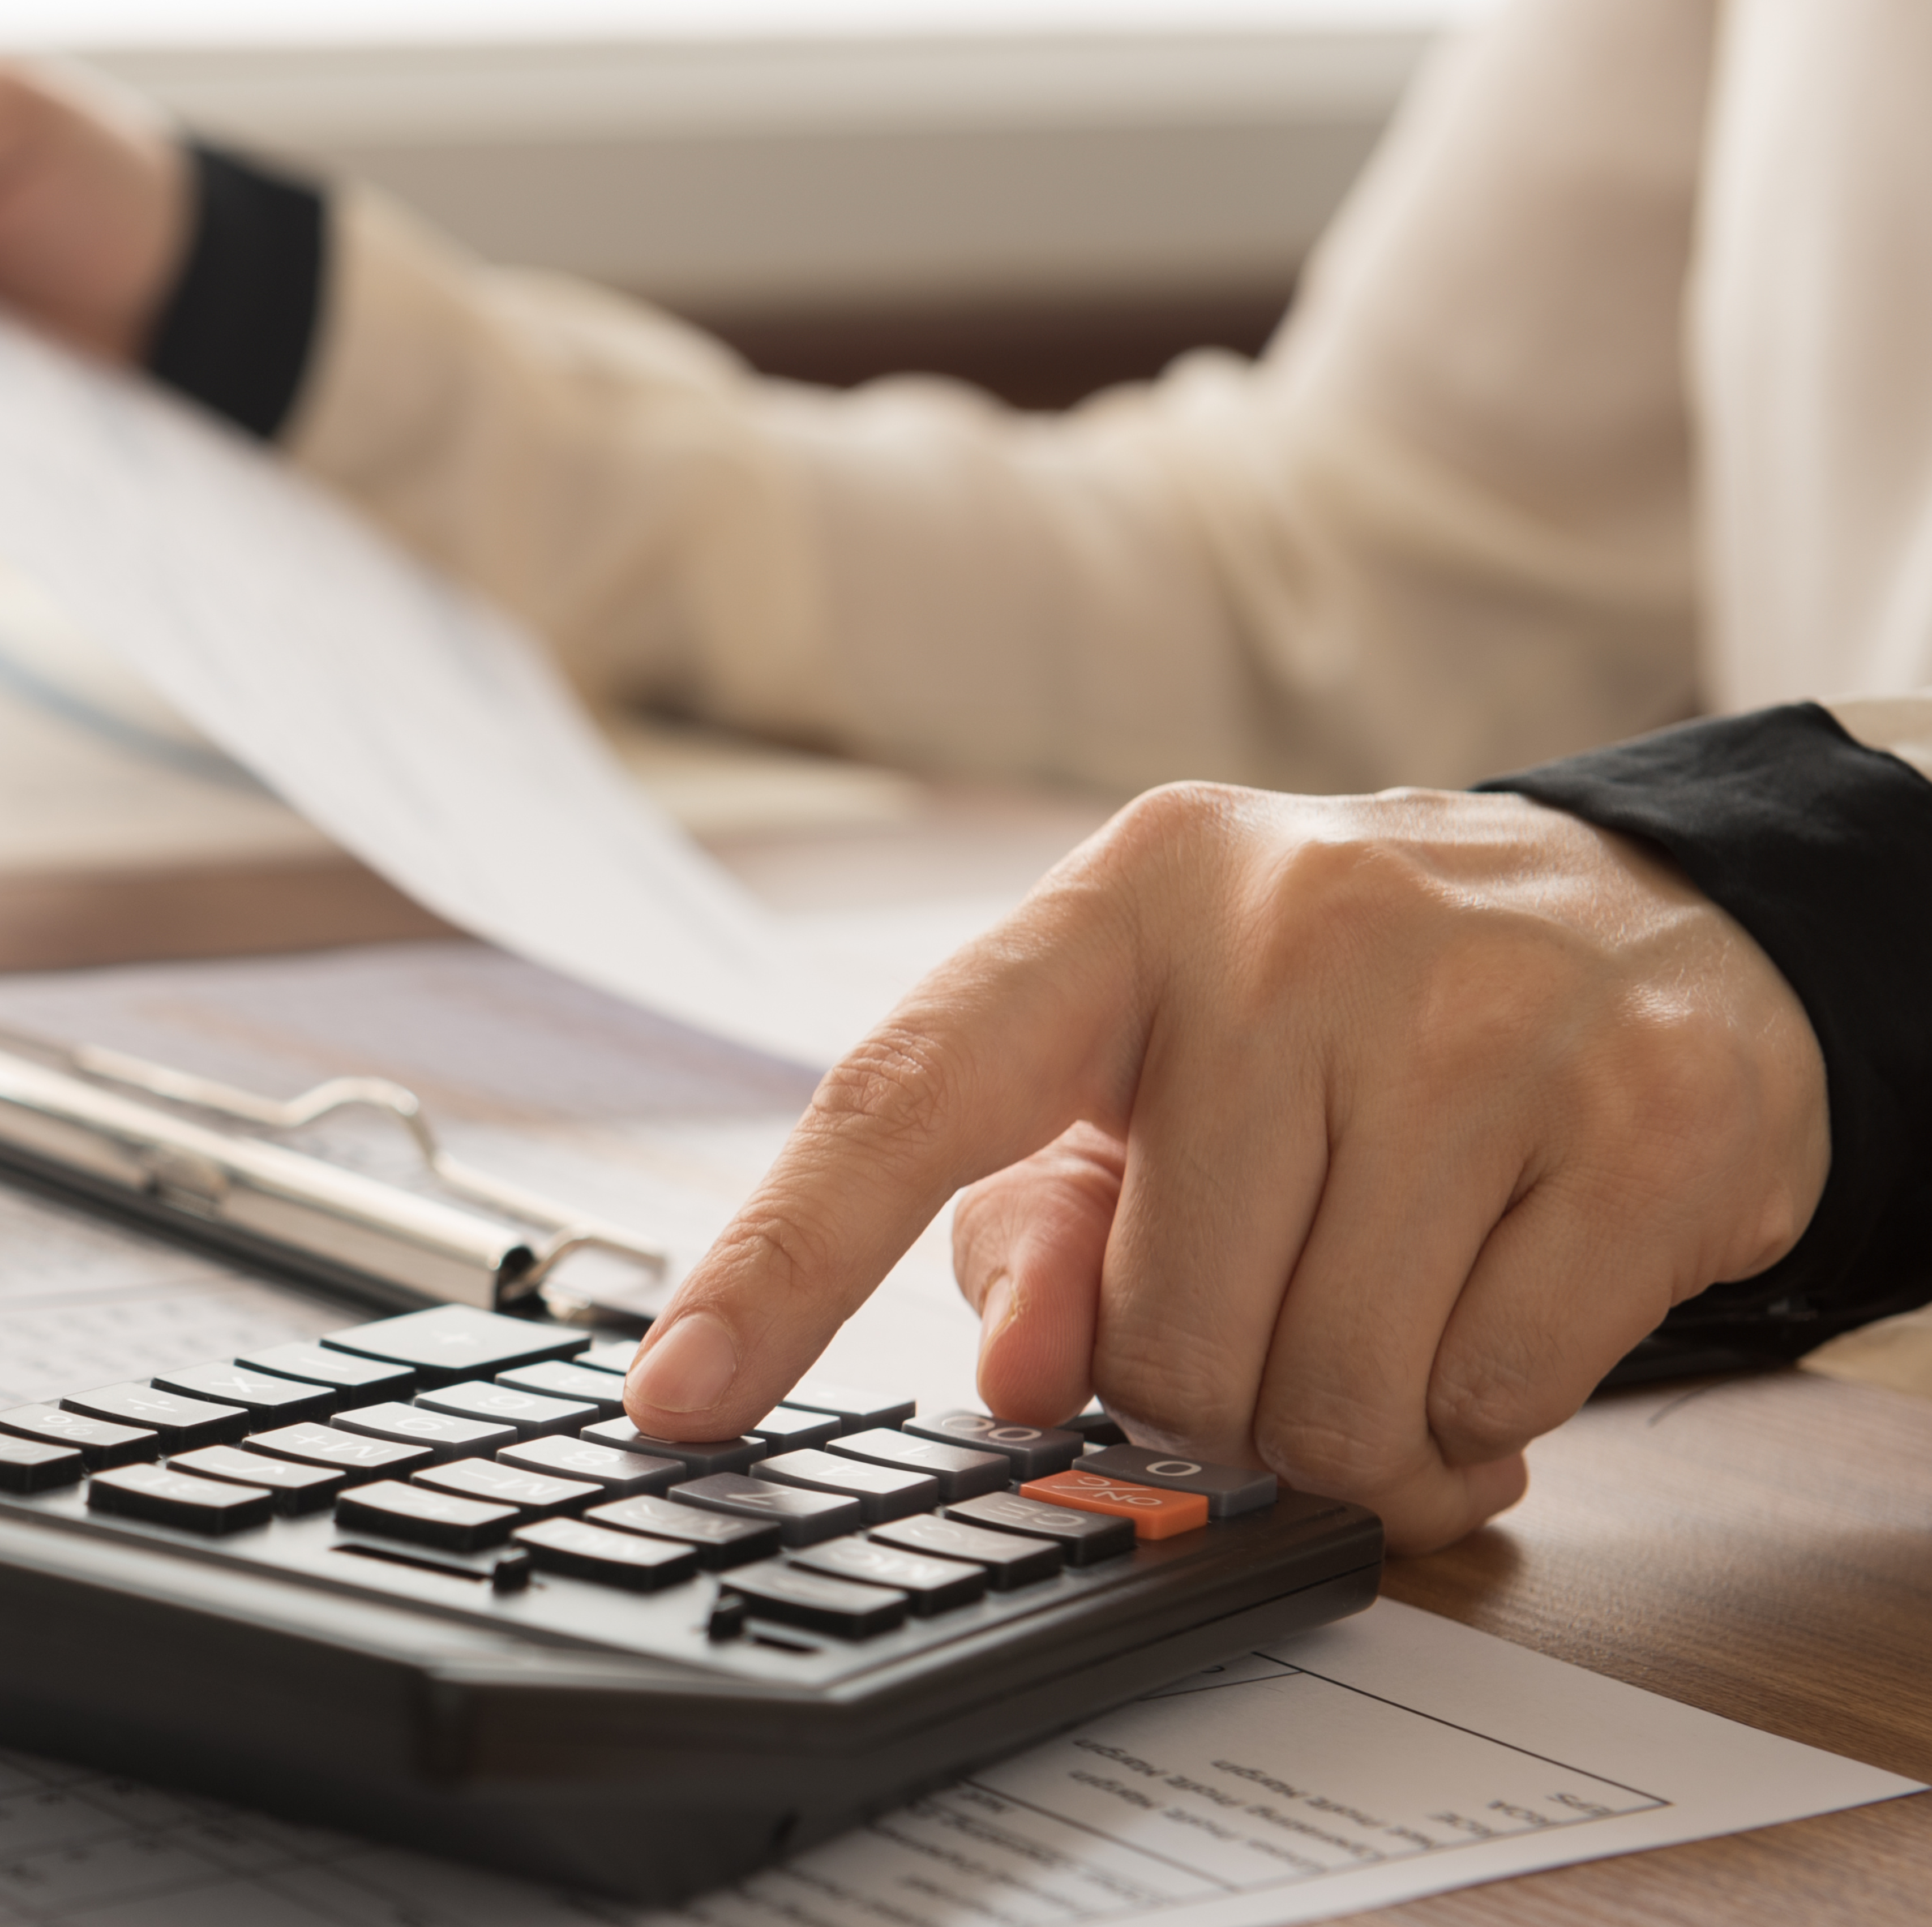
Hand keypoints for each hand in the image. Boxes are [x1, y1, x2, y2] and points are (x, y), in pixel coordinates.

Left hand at [616, 783, 1828, 1552]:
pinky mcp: (1646, 1115)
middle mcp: (1290, 928)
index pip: (901, 1100)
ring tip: (1395, 1312)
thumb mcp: (1151, 1087)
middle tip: (1281, 1305)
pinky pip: (1496, 1395)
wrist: (1656, 921)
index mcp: (1120, 904)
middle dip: (1214, 1387)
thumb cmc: (1347, 1022)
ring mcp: (1483, 1010)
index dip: (775, 1269)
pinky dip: (1484, 1417)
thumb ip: (1035, 1229)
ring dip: (1354, 1424)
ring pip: (1331, 1391)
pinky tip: (1500, 1312)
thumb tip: (1020, 1379)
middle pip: (1160, 1330)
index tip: (672, 1402)